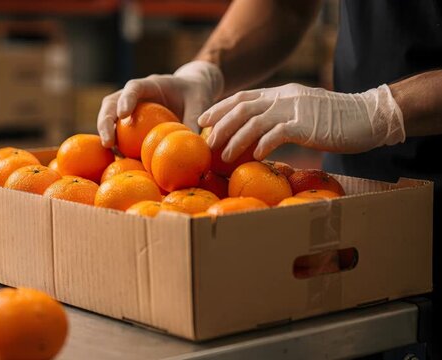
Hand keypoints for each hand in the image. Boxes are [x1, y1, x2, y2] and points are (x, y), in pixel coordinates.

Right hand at [97, 61, 223, 146]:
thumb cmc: (195, 94)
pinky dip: (116, 143)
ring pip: (109, 116)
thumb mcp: (200, 102)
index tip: (123, 115)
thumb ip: (195, 119)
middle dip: (105, 121)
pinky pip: (118, 130)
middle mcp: (135, 94)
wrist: (190, 91)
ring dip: (105, 133)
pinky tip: (118, 159)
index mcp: (152, 84)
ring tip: (108, 152)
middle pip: (111, 102)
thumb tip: (195, 144)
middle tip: (107, 142)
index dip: (126, 99)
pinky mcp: (129, 120)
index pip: (134, 87)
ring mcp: (129, 106)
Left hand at [198, 83, 404, 161]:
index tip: (203, 121)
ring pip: (254, 121)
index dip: (221, 108)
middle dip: (221, 125)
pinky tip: (255, 157)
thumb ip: (281, 118)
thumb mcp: (303, 113)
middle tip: (207, 142)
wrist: (370, 117)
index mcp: (282, 94)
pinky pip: (277, 134)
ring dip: (235, 139)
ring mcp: (295, 110)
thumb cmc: (336, 121)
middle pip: (242, 107)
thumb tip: (258, 137)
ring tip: (223, 155)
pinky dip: (262, 145)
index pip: (244, 96)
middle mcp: (285, 98)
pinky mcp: (307, 125)